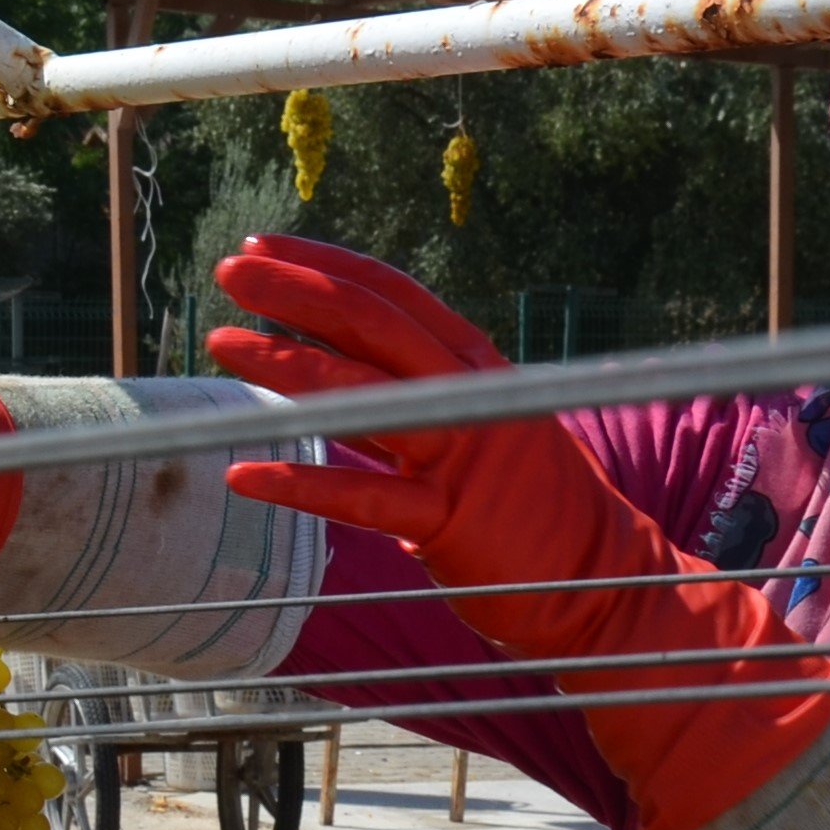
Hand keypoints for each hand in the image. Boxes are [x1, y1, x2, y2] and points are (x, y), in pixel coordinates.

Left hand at [206, 235, 829, 829]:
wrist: (606, 581)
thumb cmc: (532, 506)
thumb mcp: (481, 426)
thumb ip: (414, 396)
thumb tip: (337, 365)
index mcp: (478, 364)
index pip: (393, 294)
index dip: (326, 265)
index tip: (263, 248)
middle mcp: (471, 394)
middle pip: (372, 323)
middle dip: (297, 290)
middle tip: (230, 270)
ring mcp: (462, 454)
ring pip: (362, 394)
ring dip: (285, 363)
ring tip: (223, 342)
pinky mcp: (449, 522)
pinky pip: (362, 498)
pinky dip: (300, 483)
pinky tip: (245, 473)